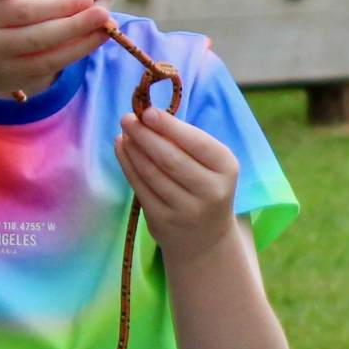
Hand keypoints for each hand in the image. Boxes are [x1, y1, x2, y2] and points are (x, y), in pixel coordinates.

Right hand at [0, 0, 111, 96]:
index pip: (24, 11)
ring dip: (82, 44)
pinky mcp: (18, 82)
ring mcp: (4, 67)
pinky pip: (50, 68)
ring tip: (107, 29)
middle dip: (75, 26)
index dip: (58, 7)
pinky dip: (74, 54)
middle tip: (104, 14)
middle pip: (39, 37)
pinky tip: (94, 40)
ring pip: (48, 58)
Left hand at [114, 105, 239, 260]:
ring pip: (152, 173)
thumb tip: (147, 117)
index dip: (170, 126)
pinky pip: (140, 188)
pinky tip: (122, 149)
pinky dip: (127, 165)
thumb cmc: (205, 187)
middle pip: (171, 159)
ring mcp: (186, 210)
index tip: (147, 111)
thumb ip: (186, 142)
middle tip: (127, 118)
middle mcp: (210, 191)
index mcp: (226, 168)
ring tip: (124, 133)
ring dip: (133, 149)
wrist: (207, 237)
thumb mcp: (210, 165)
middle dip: (145, 135)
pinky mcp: (163, 222)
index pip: (197, 143)